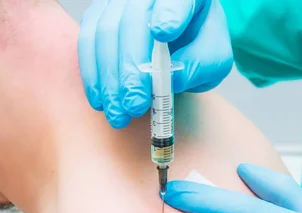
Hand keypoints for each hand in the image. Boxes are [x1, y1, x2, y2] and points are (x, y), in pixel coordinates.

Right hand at [78, 0, 232, 128]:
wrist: (181, 40)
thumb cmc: (198, 48)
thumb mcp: (214, 60)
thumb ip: (201, 66)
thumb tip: (173, 79)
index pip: (176, 0)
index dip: (168, 14)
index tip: (163, 32)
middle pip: (133, 22)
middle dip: (131, 69)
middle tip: (134, 106)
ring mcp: (119, 2)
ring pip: (105, 33)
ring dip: (109, 79)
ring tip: (117, 113)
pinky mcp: (99, 15)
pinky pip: (87, 41)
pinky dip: (92, 74)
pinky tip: (101, 100)